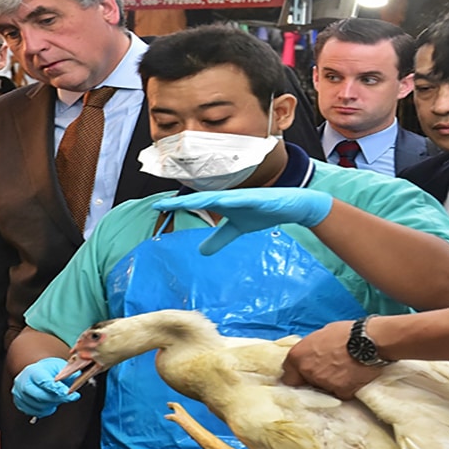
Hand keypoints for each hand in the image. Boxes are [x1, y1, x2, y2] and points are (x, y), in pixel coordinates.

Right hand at [11, 357, 81, 417]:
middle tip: (69, 397)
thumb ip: (68, 374)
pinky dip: (44, 410)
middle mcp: (22, 382)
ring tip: (57, 397)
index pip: (44, 382)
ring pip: (38, 406)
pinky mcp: (20, 403)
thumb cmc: (48, 370)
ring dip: (51, 405)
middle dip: (56, 399)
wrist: (37, 373)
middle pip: (39, 396)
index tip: (69, 393)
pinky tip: (49, 403)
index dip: (57, 389)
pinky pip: (35, 412)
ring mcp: (19, 394)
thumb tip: (77, 380)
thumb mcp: (60, 367)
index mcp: (32, 371)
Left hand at [153, 188, 334, 254]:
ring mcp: (244, 196)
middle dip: (181, 201)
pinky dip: (234, 200)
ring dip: (202, 199)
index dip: (177, 205)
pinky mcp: (259, 198)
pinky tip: (224, 201)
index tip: (157, 207)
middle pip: (201, 198)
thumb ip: (219, 238)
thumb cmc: (262, 212)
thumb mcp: (237, 229)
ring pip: (219, 197)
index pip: (196, 204)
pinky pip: (244, 199)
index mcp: (223, 203)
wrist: (291, 206)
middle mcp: (230, 197)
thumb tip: (201, 252)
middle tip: (161, 204)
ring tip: (185, 202)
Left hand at [281, 321, 385, 398]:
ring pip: (324, 390)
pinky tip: (354, 376)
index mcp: (297, 356)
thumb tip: (310, 354)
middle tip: (328, 371)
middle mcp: (307, 371)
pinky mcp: (340, 392)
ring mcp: (323, 383)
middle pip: (305, 384)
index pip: (288, 376)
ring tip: (345, 370)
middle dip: (313, 380)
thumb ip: (311, 348)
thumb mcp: (322, 334)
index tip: (304, 375)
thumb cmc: (347, 332)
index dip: (297, 375)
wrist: (370, 340)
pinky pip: (340, 393)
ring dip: (331, 384)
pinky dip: (346, 388)